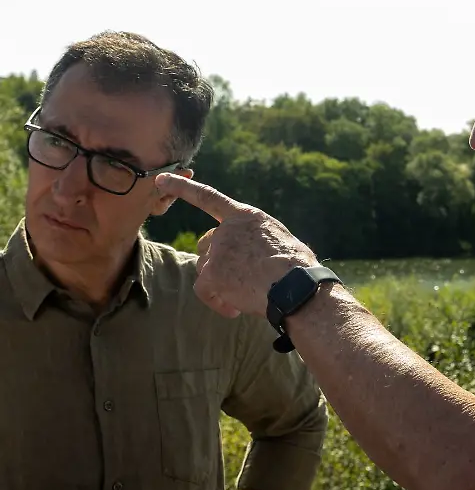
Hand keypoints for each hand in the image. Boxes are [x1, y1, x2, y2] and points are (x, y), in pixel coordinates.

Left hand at [155, 173, 317, 318]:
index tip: (161, 179)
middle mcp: (227, 229)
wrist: (295, 285)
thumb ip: (261, 241)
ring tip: (247, 295)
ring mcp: (218, 250)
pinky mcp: (212, 273)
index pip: (209, 197)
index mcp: (247, 217)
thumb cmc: (299, 268)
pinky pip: (204, 291)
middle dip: (218, 262)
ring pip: (205, 269)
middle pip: (206, 245)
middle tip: (240, 279)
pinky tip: (235, 309)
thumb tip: (262, 255)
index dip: (183, 187)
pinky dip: (218, 302)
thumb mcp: (282, 242)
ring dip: (222, 284)